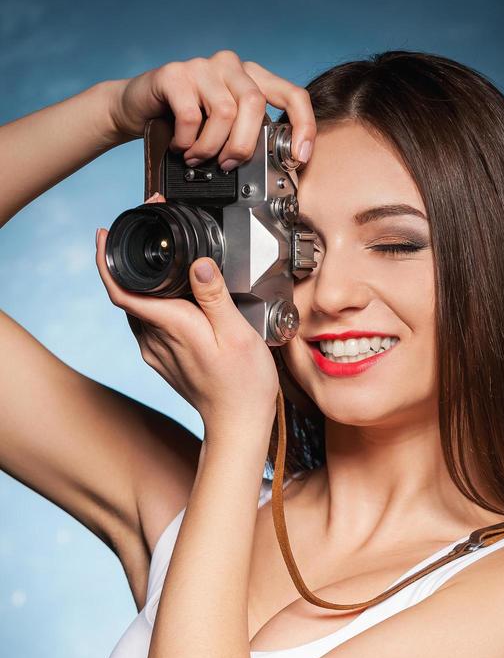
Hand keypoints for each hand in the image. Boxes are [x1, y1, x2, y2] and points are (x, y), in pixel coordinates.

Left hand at [95, 194, 279, 433]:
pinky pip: (148, 324)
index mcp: (171, 326)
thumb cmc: (243, 384)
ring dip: (141, 282)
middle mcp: (155, 339)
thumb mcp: (238, 334)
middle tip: (145, 232)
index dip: (106, 258)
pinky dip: (152, 302)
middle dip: (129, 261)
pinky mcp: (163, 360)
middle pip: (127, 293)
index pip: (120, 289)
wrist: (238, 424)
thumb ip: (215, 297)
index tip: (105, 233)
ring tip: (161, 260)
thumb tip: (198, 264)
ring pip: (137, 308)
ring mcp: (156, 352)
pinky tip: (172, 296)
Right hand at [107, 49, 315, 167]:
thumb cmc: (186, 124)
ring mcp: (203, 66)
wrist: (139, 109)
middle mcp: (231, 66)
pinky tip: (180, 146)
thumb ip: (248, 138)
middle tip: (228, 164)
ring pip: (224, 112)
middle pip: (254, 104)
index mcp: (252, 78)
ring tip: (198, 158)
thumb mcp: (225, 131)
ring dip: (211, 147)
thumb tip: (273, 169)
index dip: (302, 125)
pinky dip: (188, 141)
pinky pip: (191, 115)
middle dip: (244, 145)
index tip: (300, 156)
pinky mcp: (174, 73)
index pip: (291, 94)